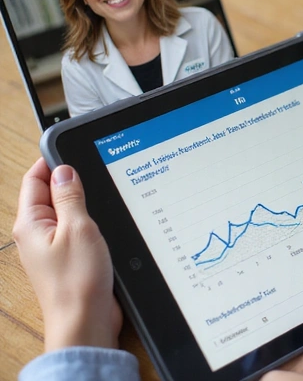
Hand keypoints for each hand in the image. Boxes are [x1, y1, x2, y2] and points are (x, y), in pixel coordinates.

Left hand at [13, 158, 121, 351]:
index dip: (53, 161)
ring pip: (67, 210)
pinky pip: (77, 228)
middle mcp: (37, 233)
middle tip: (95, 171)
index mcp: (31, 223)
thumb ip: (70, 196)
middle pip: (50, 193)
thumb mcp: (78, 227)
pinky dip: (90, 219)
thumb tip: (64, 170)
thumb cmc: (77, 281)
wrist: (85, 320)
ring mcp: (53, 245)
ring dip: (83, 201)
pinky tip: (105, 220)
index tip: (75, 149)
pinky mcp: (70, 256)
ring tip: (101, 194)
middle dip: (71, 180)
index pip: (35, 179)